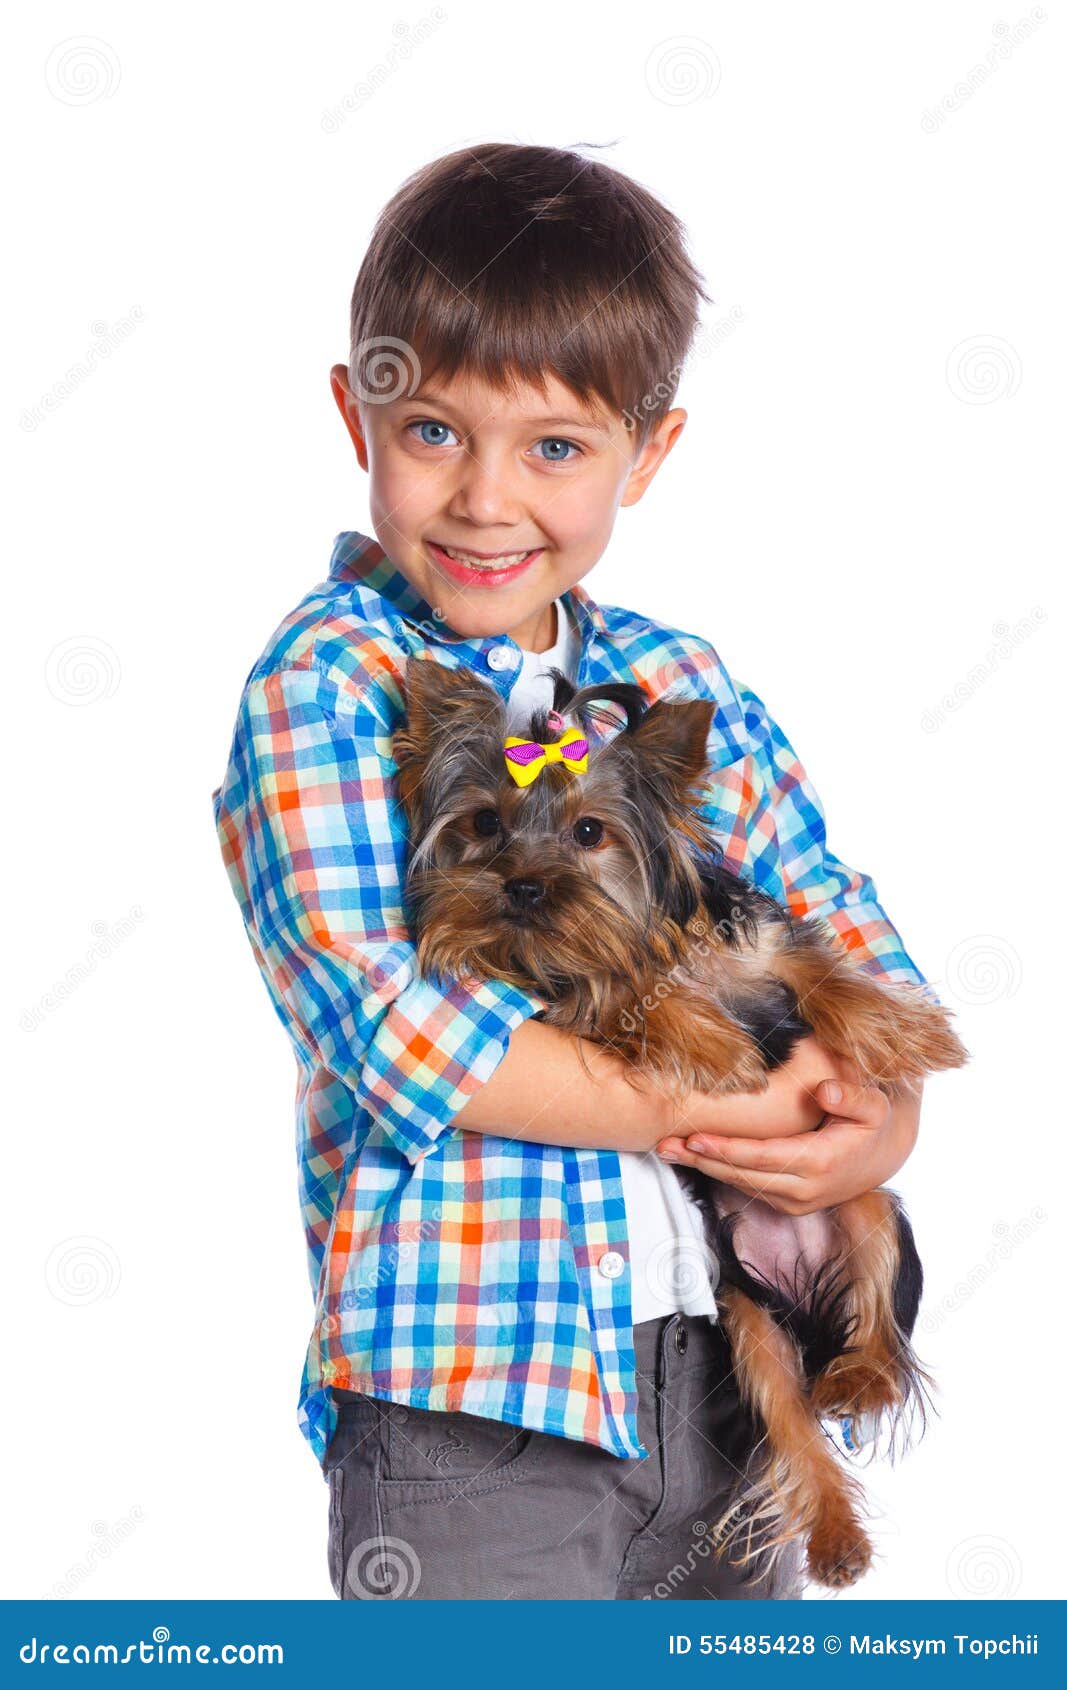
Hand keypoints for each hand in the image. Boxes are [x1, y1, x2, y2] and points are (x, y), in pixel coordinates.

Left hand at [656, 1063, 922, 1215]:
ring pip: (740, 1185)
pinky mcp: (789, 1204)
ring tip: (667, 1151)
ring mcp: (796, 1202)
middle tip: (664, 1146)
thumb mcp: (874, 1104)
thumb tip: (826, 1090)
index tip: (695, 1138)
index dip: (727, 1150)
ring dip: (703, 1169)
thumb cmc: (873, 1121)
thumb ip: (851, 1095)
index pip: (763, 1158)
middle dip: (701, 1162)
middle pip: (743, 1176)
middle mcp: (805, 1190)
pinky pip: (747, 1188)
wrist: (884, 1154)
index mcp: (821, 1163)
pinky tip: (694, 1157)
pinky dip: (719, 1173)